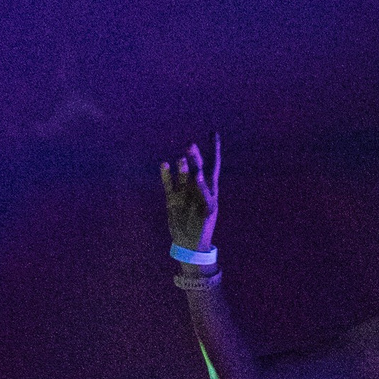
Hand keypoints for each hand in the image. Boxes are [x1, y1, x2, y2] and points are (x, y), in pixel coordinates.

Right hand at [159, 135, 220, 253]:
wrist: (189, 244)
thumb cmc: (204, 228)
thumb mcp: (208, 210)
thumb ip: (204, 192)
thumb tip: (198, 174)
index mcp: (210, 189)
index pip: (213, 165)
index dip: (214, 149)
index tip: (213, 134)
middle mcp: (197, 188)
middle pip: (196, 166)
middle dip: (195, 156)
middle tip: (190, 147)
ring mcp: (184, 192)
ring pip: (182, 173)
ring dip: (181, 166)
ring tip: (180, 160)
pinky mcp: (172, 198)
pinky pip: (168, 183)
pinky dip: (166, 174)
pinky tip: (164, 164)